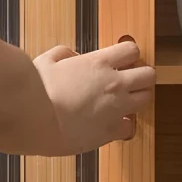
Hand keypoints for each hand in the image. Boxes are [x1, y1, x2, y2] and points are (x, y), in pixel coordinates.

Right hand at [33, 39, 154, 154]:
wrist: (33, 120)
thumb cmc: (36, 90)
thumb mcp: (47, 60)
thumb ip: (64, 54)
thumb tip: (72, 57)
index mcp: (99, 63)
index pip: (132, 50)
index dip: (129, 54)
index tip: (123, 60)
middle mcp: (113, 84)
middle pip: (148, 74)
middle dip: (142, 75)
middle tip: (131, 80)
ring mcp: (115, 108)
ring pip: (146, 99)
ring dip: (138, 98)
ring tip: (125, 101)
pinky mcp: (110, 132)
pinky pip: (129, 128)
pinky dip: (124, 125)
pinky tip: (112, 124)